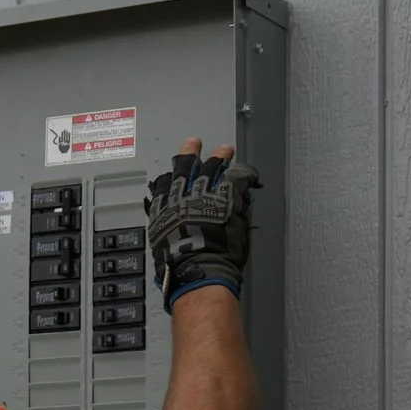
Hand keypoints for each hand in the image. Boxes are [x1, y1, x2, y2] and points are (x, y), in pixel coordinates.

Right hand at [145, 137, 259, 309]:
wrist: (196, 266)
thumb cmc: (177, 263)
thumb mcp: (162, 244)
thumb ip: (168, 229)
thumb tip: (170, 228)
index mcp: (165, 207)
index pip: (167, 182)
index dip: (171, 172)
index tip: (174, 165)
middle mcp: (184, 195)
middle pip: (187, 168)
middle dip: (191, 154)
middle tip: (194, 143)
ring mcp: (206, 194)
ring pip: (212, 168)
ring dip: (219, 157)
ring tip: (225, 150)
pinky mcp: (227, 198)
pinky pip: (237, 180)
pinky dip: (243, 175)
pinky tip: (248, 173)